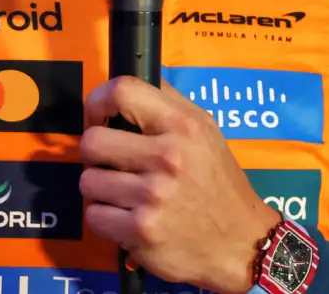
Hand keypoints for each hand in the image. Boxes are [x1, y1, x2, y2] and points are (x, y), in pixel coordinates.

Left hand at [80, 76, 277, 293]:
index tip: (99, 118)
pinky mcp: (140, 231)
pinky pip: (94, 216)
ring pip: (88, 182)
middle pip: (92, 141)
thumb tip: (127, 88)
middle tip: (115, 165)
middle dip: (97, 155)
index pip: (121, 91)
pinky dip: (107, 219)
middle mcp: (168, 156)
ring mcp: (152, 195)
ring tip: (127, 195)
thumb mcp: (206, 131)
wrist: (240, 241)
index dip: (97, 102)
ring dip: (102, 191)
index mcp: (183, 125)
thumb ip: (169, 106)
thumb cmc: (218, 183)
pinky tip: (130, 218)